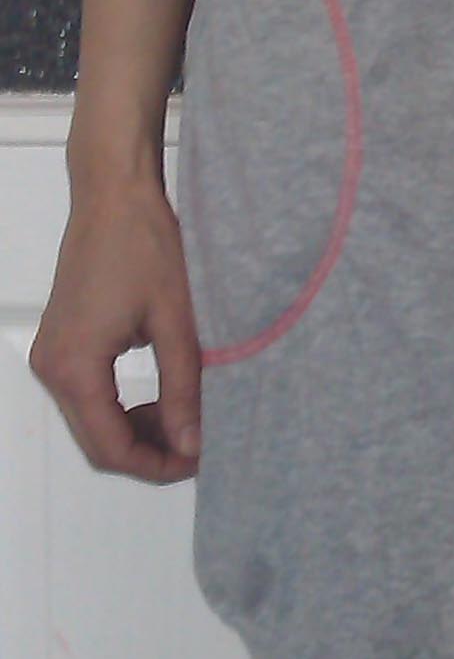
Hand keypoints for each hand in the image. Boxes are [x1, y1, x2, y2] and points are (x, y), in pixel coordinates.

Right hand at [27, 176, 201, 479]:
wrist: (115, 193)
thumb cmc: (146, 245)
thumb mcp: (175, 322)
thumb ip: (182, 389)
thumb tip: (190, 445)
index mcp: (75, 367)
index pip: (111, 447)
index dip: (156, 465)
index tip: (198, 461)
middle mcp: (52, 367)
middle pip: (96, 441)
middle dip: (148, 451)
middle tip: (197, 444)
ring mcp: (50, 354)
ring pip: (91, 420)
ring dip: (136, 429)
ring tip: (184, 418)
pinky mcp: (60, 341)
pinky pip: (87, 393)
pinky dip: (122, 405)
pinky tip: (160, 394)